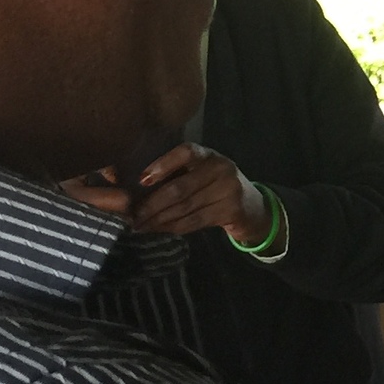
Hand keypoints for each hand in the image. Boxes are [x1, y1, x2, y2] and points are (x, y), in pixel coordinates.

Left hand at [61, 142, 271, 244]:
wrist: (252, 206)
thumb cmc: (214, 186)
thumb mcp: (200, 172)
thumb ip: (175, 174)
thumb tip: (135, 186)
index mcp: (208, 154)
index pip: (185, 153)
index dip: (163, 165)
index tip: (141, 181)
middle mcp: (221, 168)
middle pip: (180, 188)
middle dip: (152, 204)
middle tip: (131, 215)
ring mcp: (229, 190)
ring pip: (185, 208)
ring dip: (159, 219)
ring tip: (139, 226)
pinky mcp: (231, 211)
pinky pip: (194, 221)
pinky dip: (173, 227)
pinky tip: (159, 230)